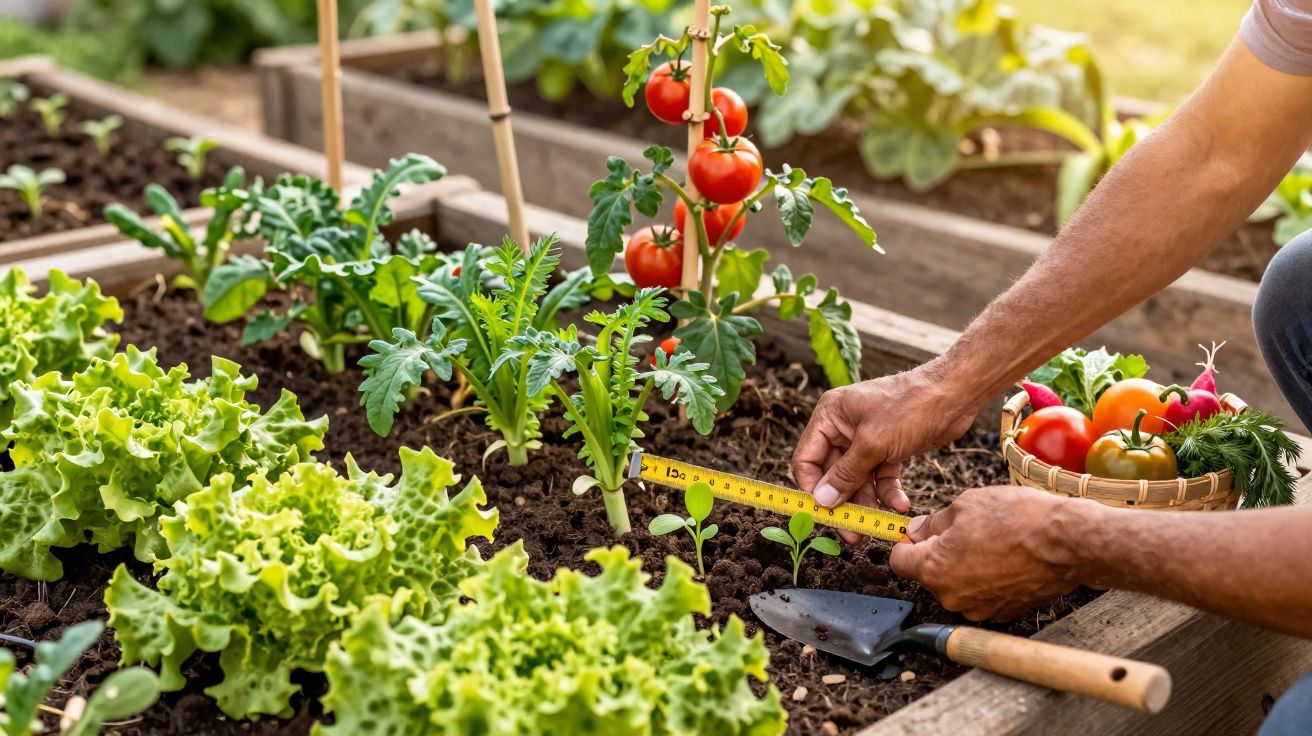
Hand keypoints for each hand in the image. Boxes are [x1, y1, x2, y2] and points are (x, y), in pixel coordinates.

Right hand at [791, 364, 976, 543]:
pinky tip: (900, 505)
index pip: (806, 458)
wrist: (955, 395)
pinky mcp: (888, 448)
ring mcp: (866, 439)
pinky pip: (880, 477)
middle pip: (832, 474)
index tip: (824, 514)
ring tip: (879, 524)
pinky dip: (888, 492)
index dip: (812, 488)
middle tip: (853, 532)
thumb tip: (822, 501)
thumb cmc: (911, 407)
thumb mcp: (874, 444)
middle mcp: (843, 427)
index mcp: (830, 416)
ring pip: (858, 480)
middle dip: (844, 502)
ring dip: (868, 502)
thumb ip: (845, 474)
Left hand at [888, 486, 1097, 620]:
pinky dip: (986, 579)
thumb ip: (934, 522)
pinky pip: (981, 595)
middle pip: (928, 574)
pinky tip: (1005, 558)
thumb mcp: (966, 505)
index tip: (920, 533)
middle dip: (938, 553)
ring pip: (955, 585)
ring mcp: (978, 609)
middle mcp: (951, 596)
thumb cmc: (1018, 519)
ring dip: (963, 567)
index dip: (907, 543)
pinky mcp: (1002, 614)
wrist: (1068, 543)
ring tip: (990, 543)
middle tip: (964, 531)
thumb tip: (917, 530)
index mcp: (933, 568)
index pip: (898, 561)